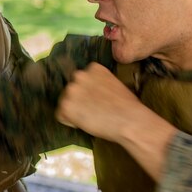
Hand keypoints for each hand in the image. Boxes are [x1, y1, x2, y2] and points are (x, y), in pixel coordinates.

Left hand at [56, 62, 175, 179]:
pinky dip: (71, 122)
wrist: (129, 120)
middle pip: (72, 90)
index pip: (82, 80)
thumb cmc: (128, 106)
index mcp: (93, 68)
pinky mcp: (66, 106)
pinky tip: (86, 123)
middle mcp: (79, 75)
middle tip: (94, 111)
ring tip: (92, 118)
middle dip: (79, 101)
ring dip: (74, 111)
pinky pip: (61, 116)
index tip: (98, 101)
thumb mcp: (114, 84)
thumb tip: (91, 92)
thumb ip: (99, 83)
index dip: (88, 94)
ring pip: (65, 102)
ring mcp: (71, 90)